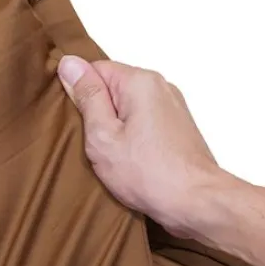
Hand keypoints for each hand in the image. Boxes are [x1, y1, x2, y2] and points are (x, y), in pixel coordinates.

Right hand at [57, 55, 227, 238]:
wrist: (195, 201)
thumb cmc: (149, 174)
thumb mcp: (103, 135)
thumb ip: (87, 97)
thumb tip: (70, 64)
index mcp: (139, 82)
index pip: (95, 69)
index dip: (79, 93)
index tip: (76, 121)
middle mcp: (160, 86)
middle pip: (113, 87)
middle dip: (97, 113)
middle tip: (93, 144)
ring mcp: (172, 106)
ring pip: (128, 106)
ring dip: (115, 127)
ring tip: (112, 155)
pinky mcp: (177, 127)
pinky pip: (144, 121)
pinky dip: (132, 136)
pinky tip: (129, 160)